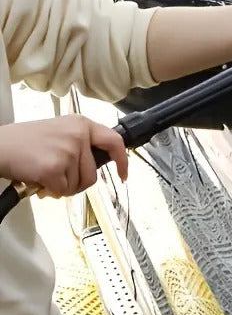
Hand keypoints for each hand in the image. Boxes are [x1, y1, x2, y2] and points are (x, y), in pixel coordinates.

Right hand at [0, 116, 127, 196]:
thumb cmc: (23, 142)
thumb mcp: (59, 132)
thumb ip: (80, 144)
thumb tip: (95, 167)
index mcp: (82, 124)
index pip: (114, 141)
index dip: (122, 160)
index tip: (123, 173)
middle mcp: (78, 135)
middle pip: (93, 174)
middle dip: (78, 182)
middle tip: (59, 178)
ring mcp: (68, 151)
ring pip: (79, 184)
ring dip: (63, 186)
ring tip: (46, 174)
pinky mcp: (54, 168)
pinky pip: (63, 190)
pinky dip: (51, 190)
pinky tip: (39, 179)